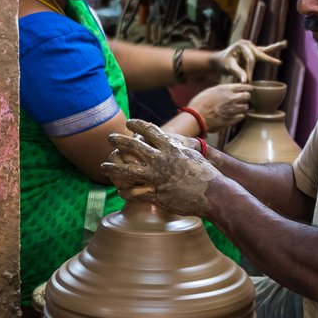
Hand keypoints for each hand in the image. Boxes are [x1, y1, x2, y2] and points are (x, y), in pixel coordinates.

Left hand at [102, 119, 217, 215]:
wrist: (214, 193)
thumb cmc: (206, 173)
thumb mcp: (192, 154)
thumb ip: (177, 148)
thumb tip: (168, 141)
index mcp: (170, 148)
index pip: (149, 131)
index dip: (137, 125)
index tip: (128, 123)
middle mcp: (161, 160)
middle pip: (133, 147)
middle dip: (119, 141)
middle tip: (110, 138)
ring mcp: (158, 178)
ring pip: (128, 171)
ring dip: (113, 168)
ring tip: (103, 166)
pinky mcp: (157, 194)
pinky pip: (135, 193)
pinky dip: (125, 191)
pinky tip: (119, 190)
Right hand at [188, 83, 250, 131]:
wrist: (197, 117)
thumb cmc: (200, 103)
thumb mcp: (210, 91)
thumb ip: (222, 90)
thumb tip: (228, 91)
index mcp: (226, 89)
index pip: (243, 86)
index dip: (247, 88)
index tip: (249, 89)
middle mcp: (232, 98)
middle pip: (247, 96)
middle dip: (246, 97)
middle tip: (243, 99)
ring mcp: (233, 110)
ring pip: (246, 107)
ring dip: (243, 107)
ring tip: (238, 108)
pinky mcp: (232, 120)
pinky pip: (241, 116)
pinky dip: (240, 116)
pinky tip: (235, 115)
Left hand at [213, 39, 286, 81]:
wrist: (219, 60)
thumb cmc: (223, 63)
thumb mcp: (229, 68)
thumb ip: (238, 73)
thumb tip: (246, 82)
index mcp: (241, 45)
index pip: (250, 59)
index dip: (249, 70)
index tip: (247, 80)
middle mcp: (248, 43)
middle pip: (258, 56)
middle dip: (256, 67)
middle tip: (255, 76)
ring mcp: (252, 46)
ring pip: (265, 50)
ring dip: (276, 47)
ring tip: (285, 43)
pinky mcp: (254, 51)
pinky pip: (265, 50)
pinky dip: (273, 48)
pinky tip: (284, 44)